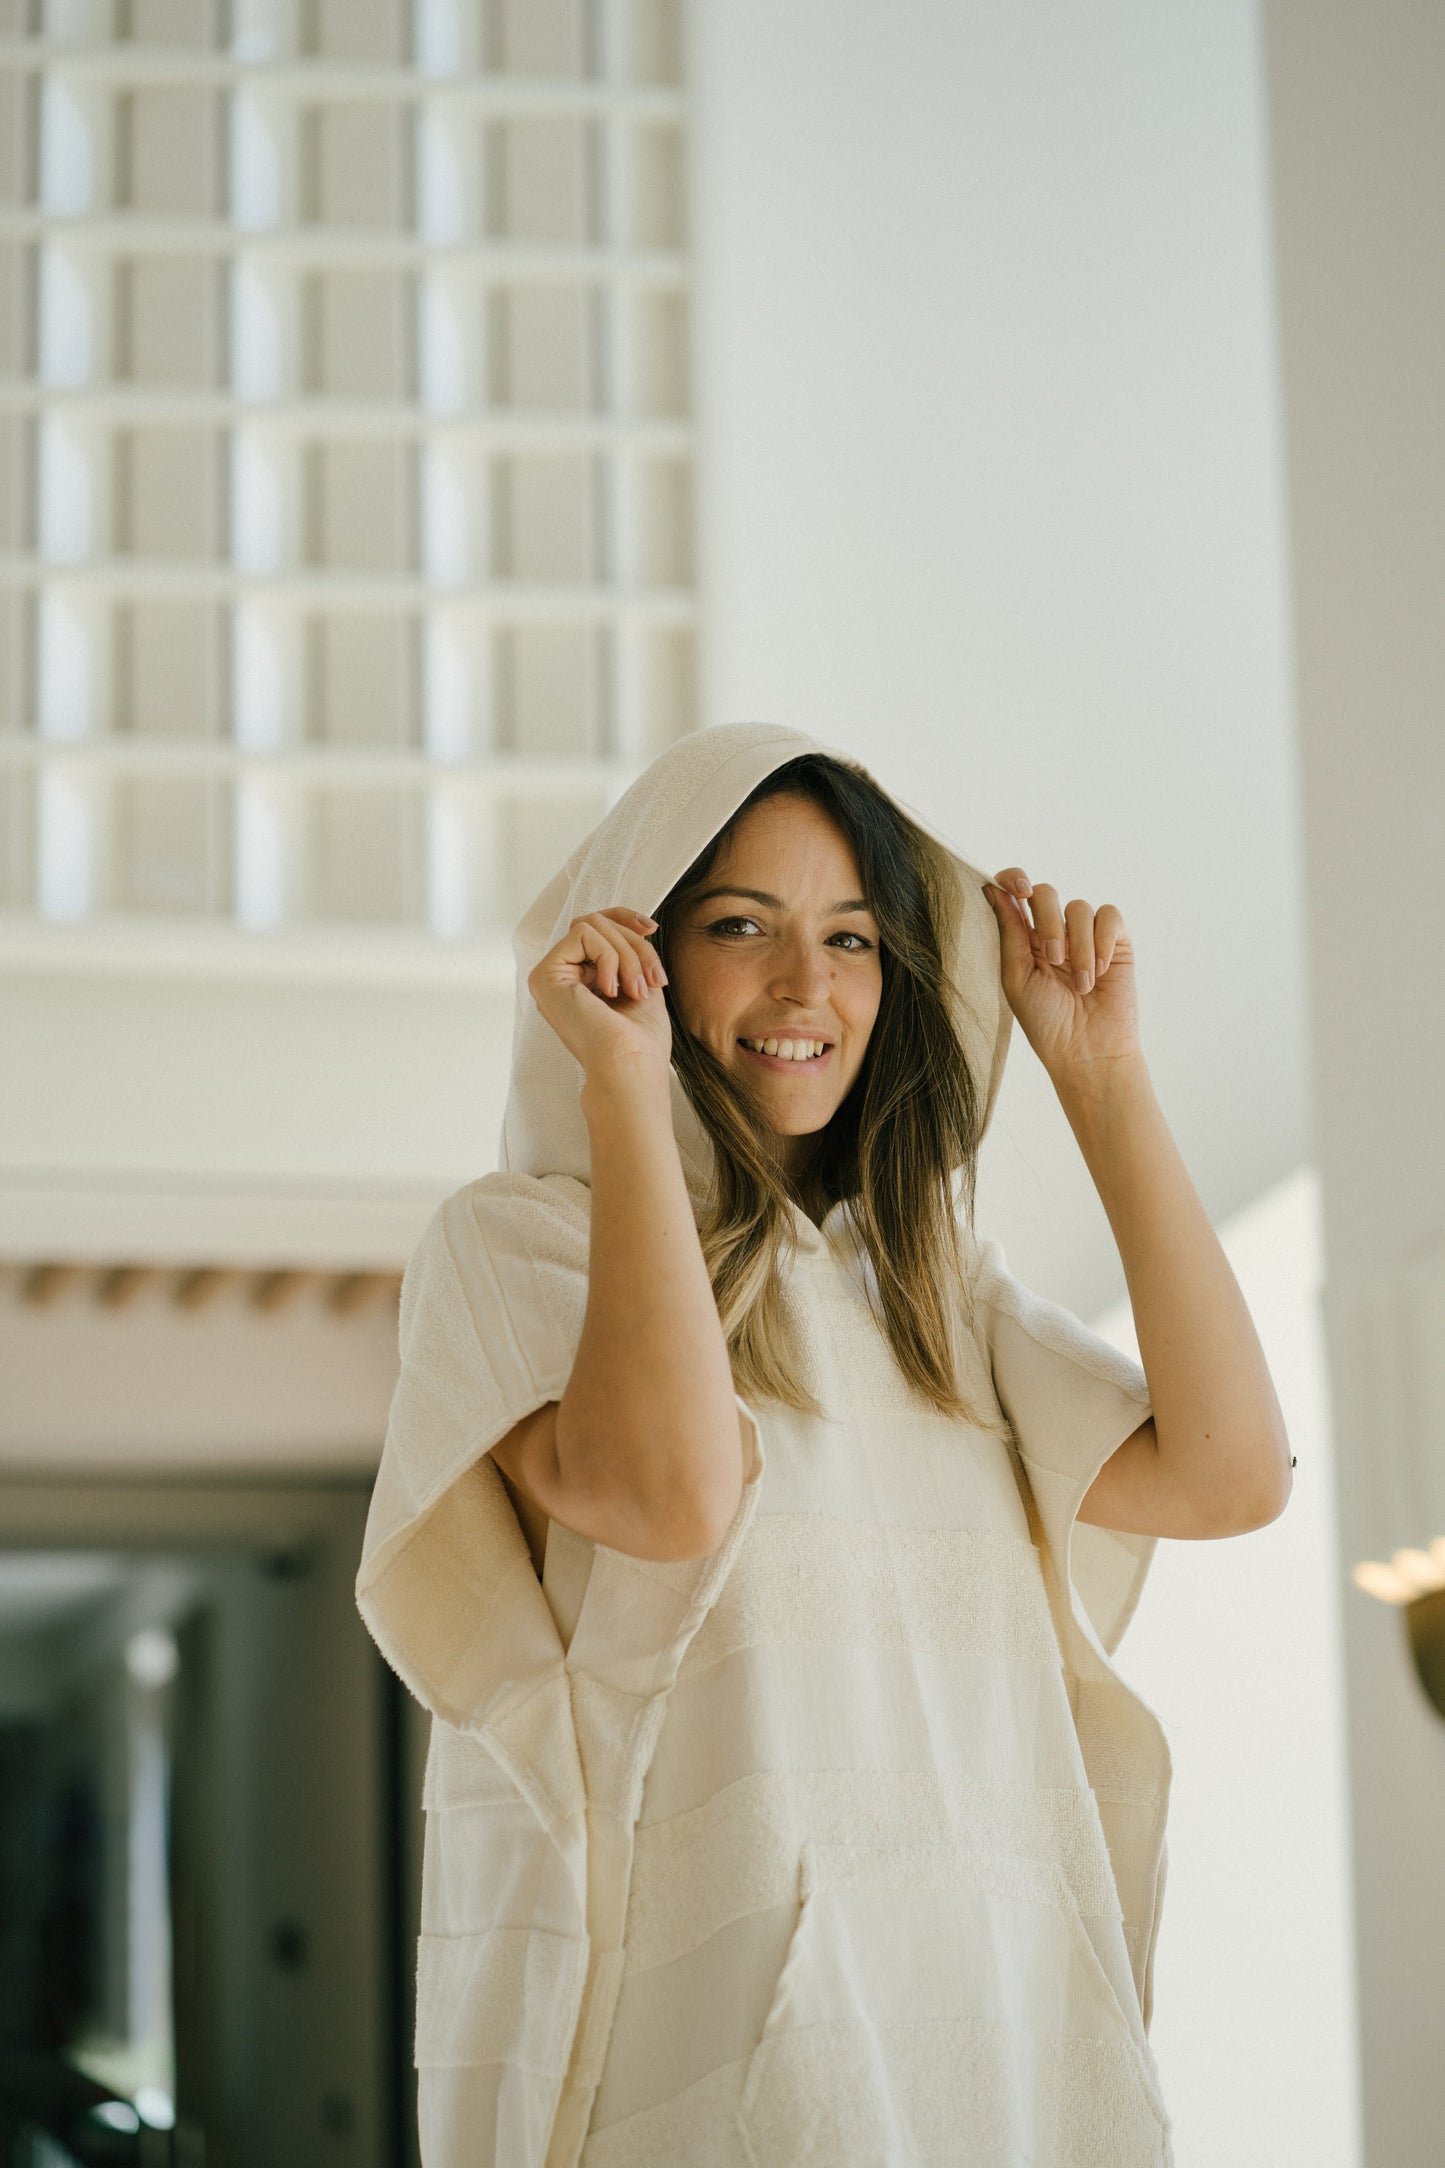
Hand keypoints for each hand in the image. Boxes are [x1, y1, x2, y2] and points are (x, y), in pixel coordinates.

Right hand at [527, 907, 673, 1082]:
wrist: (631, 1066)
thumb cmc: (641, 1040)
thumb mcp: (641, 981)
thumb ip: (629, 952)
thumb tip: (635, 924)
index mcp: (581, 980)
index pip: (595, 927)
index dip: (624, 918)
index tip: (652, 929)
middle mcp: (562, 977)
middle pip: (597, 923)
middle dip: (635, 944)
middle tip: (651, 981)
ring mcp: (550, 977)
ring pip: (591, 925)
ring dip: (627, 953)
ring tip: (635, 990)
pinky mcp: (545, 975)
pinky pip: (583, 933)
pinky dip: (609, 957)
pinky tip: (611, 990)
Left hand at [981, 868, 1141, 1079]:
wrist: (1087, 1050)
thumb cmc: (1046, 1022)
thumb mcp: (1017, 977)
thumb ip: (1008, 931)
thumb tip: (991, 889)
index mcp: (1024, 938)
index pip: (1016, 891)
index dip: (1014, 878)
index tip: (1019, 889)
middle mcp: (1054, 931)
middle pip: (1047, 892)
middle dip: (1048, 922)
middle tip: (1053, 958)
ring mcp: (1085, 935)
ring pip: (1079, 907)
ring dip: (1078, 945)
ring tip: (1081, 983)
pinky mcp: (1116, 942)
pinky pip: (1109, 916)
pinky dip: (1102, 941)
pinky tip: (1100, 970)